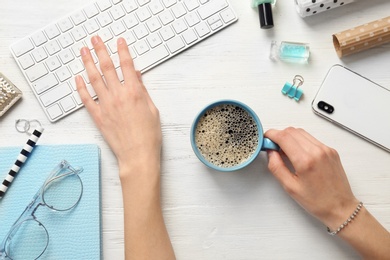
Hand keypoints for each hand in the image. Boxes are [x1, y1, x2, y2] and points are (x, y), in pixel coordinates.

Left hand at [76, 36, 161, 173]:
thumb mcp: (152, 109)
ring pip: (94, 79)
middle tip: (95, 39)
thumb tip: (137, 76)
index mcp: (134, 92)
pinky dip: (81, 87)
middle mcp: (118, 95)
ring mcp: (106, 105)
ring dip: (88, 63)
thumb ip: (143, 91)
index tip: (119, 41)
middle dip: (101, 50)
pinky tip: (77, 78)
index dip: (123, 51)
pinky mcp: (98, 116)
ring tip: (84, 52)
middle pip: (107, 67)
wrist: (138, 154)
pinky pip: (86, 99)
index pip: (127, 66)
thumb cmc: (149, 135)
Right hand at [265, 127, 358, 229]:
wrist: (340, 207)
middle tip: (273, 147)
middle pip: (292, 131)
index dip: (271, 135)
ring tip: (285, 151)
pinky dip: (301, 141)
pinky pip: (311, 139)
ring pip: (301, 132)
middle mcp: (317, 151)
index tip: (266, 139)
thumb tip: (270, 152)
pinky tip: (298, 153)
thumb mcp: (290, 187)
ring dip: (290, 137)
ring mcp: (326, 150)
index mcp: (305, 161)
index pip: (284, 137)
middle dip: (279, 135)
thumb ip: (276, 167)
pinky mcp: (331, 151)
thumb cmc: (318, 202)